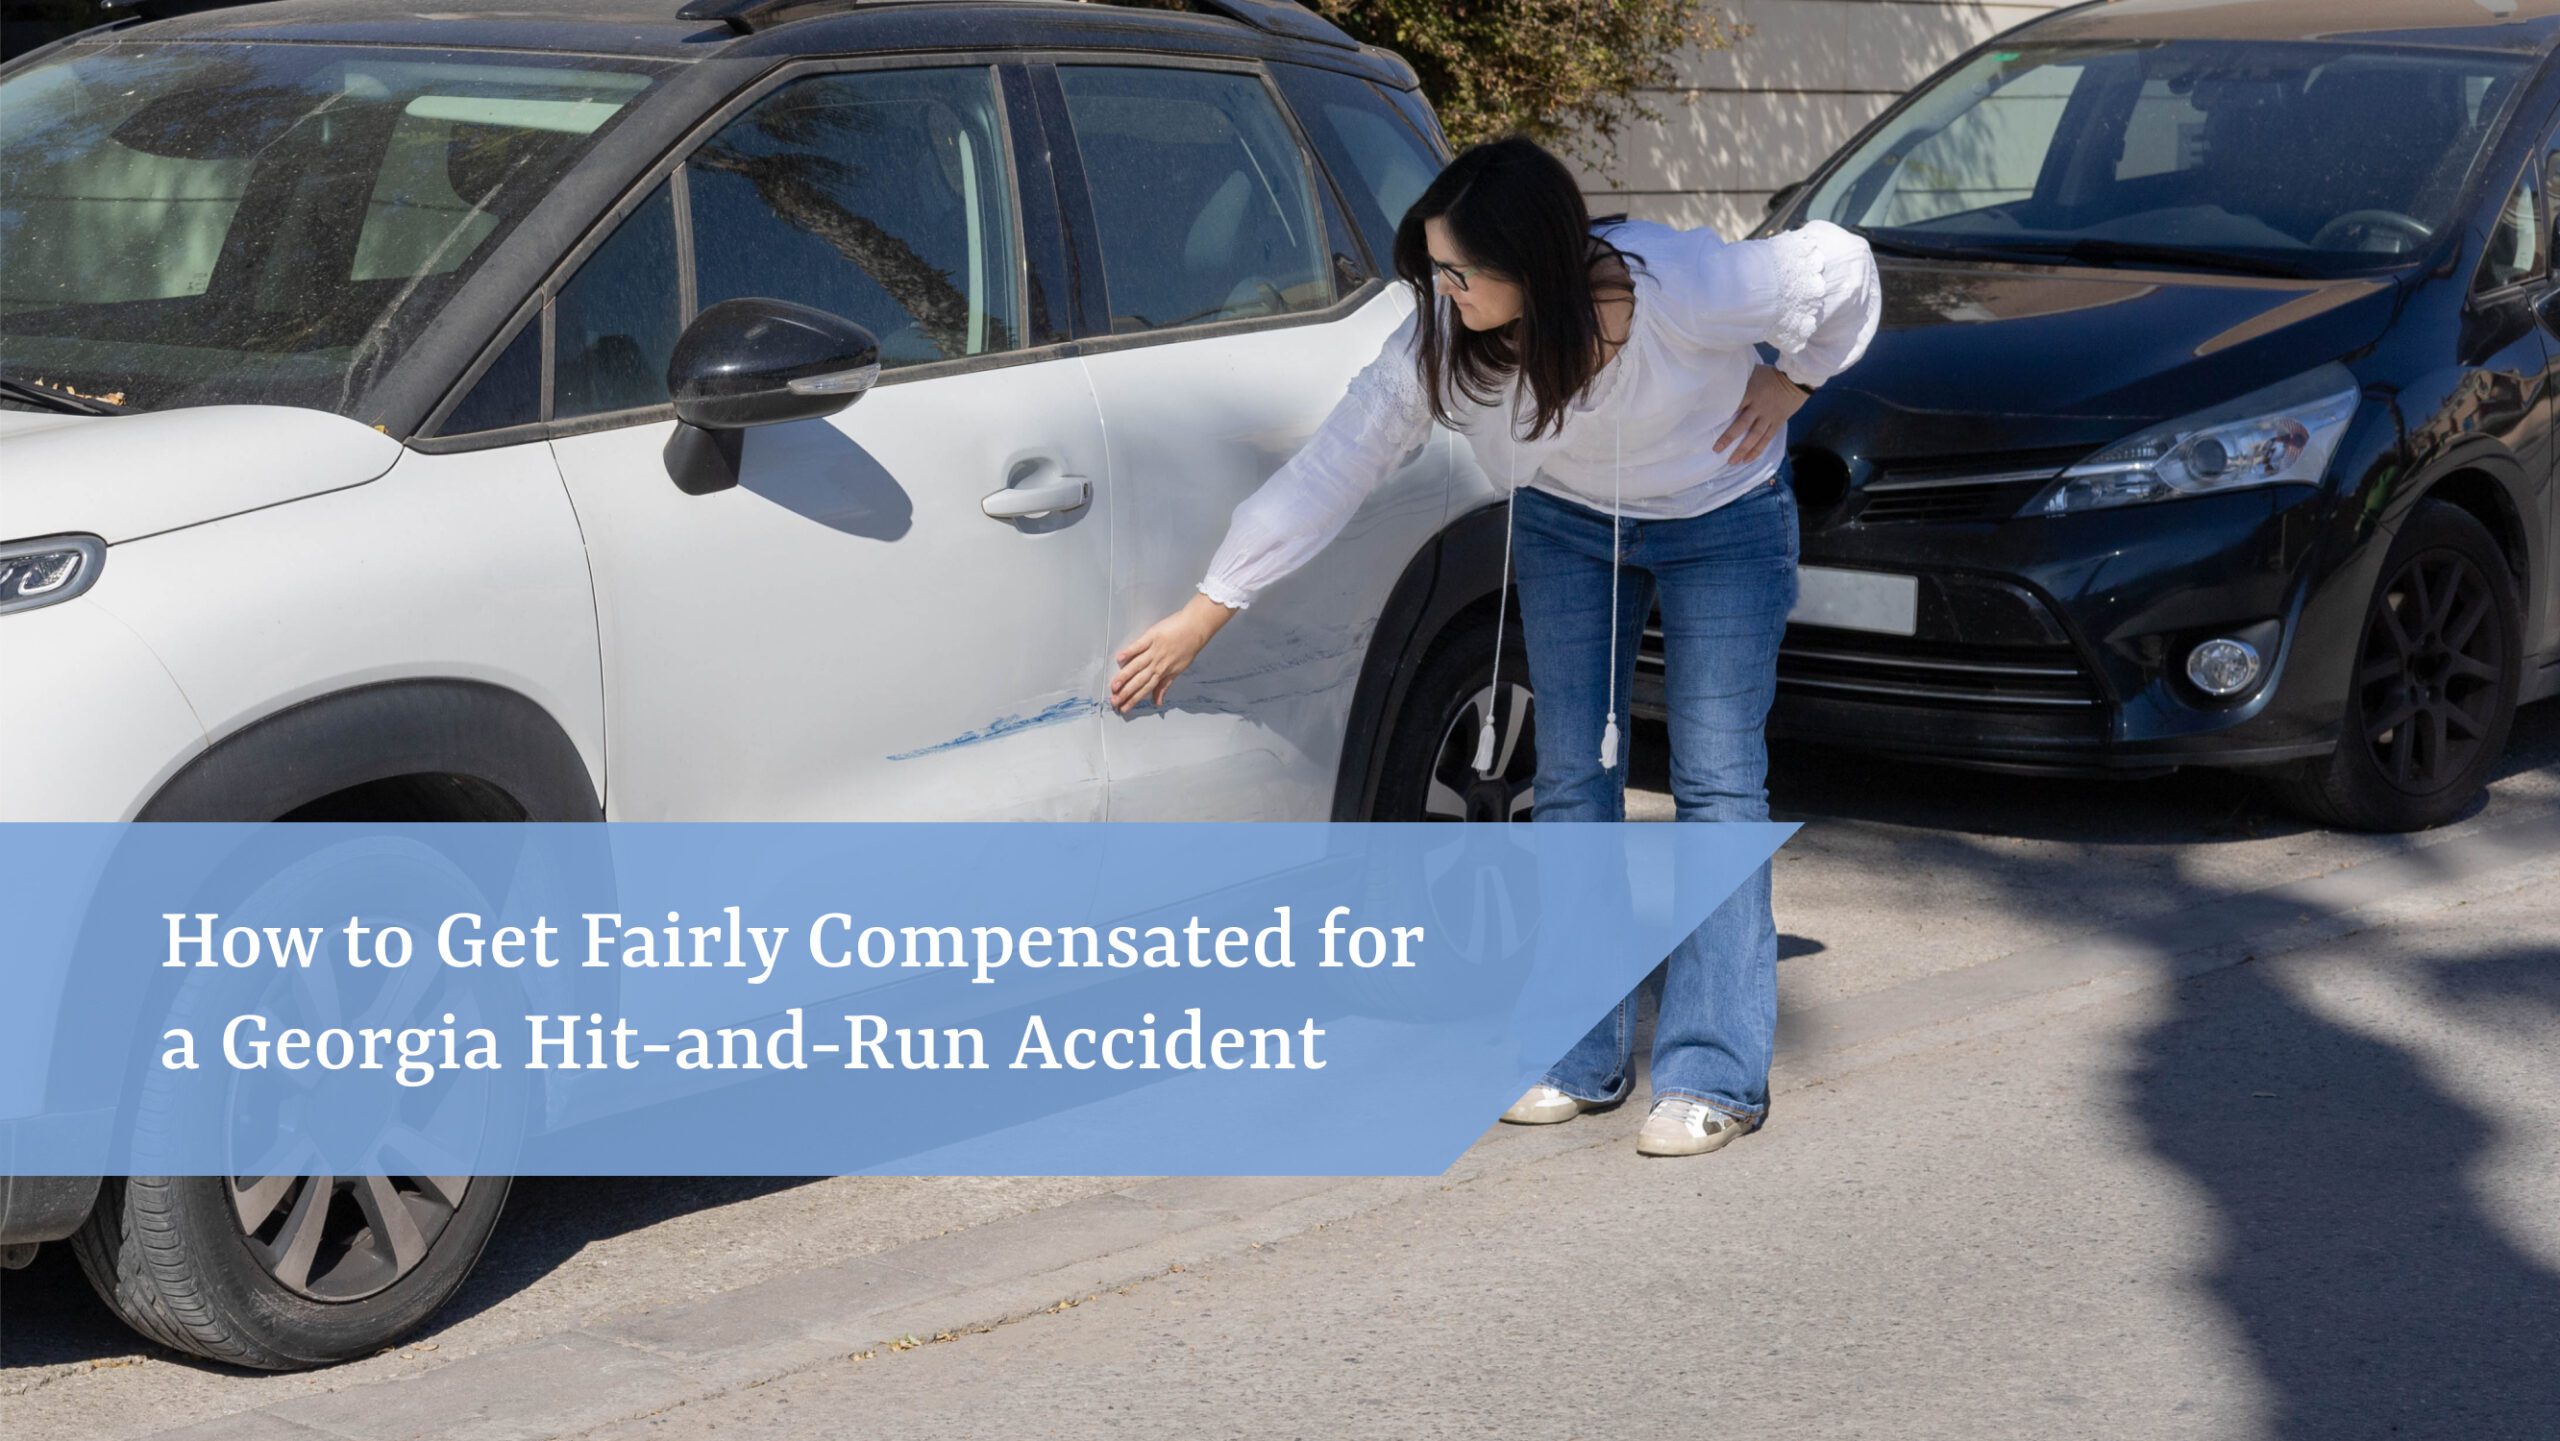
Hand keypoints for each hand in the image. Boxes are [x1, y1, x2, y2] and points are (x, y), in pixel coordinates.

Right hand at [1111, 593, 1237, 712]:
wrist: (1195, 628)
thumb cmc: (1188, 647)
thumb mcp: (1178, 670)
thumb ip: (1165, 685)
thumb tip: (1158, 702)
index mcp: (1162, 672)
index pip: (1145, 689)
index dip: (1134, 700)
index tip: (1124, 708)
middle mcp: (1157, 664)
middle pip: (1138, 680)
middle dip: (1126, 693)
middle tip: (1114, 701)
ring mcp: (1154, 650)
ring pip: (1136, 666)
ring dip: (1124, 677)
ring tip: (1114, 686)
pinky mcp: (1152, 637)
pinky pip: (1138, 646)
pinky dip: (1129, 652)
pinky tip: (1119, 658)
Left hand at [1714, 364, 1809, 465]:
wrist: (1796, 379)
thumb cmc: (1771, 374)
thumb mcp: (1753, 372)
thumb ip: (1739, 380)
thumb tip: (1721, 382)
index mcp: (1751, 393)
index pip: (1734, 405)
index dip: (1722, 415)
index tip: (1710, 426)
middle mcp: (1759, 407)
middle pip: (1742, 424)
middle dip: (1729, 438)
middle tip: (1717, 450)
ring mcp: (1768, 416)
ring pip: (1755, 435)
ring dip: (1743, 449)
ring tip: (1732, 461)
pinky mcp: (1777, 423)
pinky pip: (1766, 439)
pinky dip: (1757, 450)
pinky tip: (1747, 460)